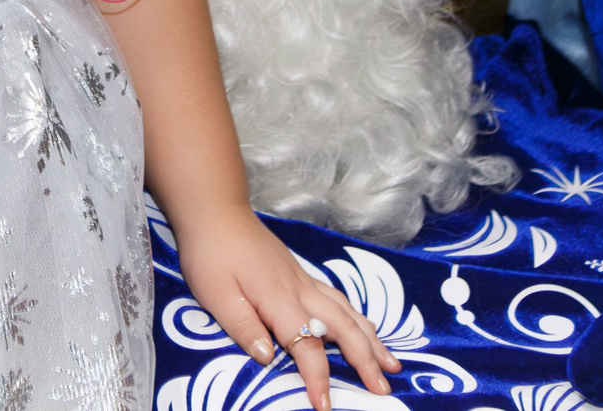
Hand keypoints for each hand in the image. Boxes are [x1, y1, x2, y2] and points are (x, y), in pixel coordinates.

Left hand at [173, 204, 398, 402]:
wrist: (216, 211)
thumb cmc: (211, 254)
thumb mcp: (215, 294)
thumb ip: (242, 326)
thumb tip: (268, 358)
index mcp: (278, 299)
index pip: (305, 345)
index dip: (317, 378)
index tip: (325, 406)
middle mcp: (300, 290)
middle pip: (342, 328)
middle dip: (365, 361)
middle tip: (383, 390)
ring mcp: (304, 280)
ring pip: (348, 312)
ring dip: (372, 340)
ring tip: (391, 363)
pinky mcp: (302, 274)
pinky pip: (340, 299)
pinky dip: (359, 318)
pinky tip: (367, 328)